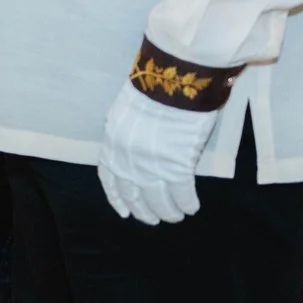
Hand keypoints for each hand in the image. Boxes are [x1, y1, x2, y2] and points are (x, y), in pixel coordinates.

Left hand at [95, 83, 218, 224]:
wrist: (170, 82)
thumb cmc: (151, 90)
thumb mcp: (126, 114)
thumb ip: (128, 137)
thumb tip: (136, 151)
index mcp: (112, 145)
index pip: (110, 180)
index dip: (117, 198)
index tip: (124, 212)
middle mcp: (127, 161)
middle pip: (134, 195)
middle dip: (144, 211)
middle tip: (155, 219)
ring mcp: (151, 167)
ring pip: (159, 200)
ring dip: (168, 212)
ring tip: (177, 216)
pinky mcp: (177, 167)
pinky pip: (182, 194)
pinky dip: (186, 203)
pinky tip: (192, 207)